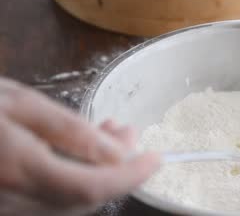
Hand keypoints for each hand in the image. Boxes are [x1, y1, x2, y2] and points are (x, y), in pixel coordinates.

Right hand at [0, 78, 159, 214]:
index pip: (90, 187)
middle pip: (83, 200)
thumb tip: (117, 152)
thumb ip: (69, 130)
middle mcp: (11, 199)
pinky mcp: (6, 206)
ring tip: (104, 134)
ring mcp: (6, 208)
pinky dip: (72, 179)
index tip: (155, 159)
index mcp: (18, 168)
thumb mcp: (18, 103)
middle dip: (115, 170)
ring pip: (68, 203)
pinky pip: (48, 201)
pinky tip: (76, 151)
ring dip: (96, 173)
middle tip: (126, 133)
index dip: (129, 177)